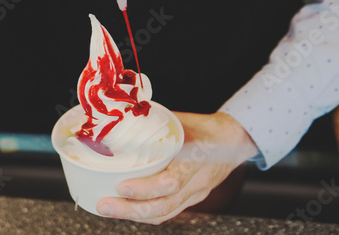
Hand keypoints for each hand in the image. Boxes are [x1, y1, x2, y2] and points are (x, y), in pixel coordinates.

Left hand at [96, 111, 258, 224]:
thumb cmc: (206, 128)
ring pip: (165, 213)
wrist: (234, 139)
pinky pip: (169, 212)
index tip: (121, 186)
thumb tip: (122, 121)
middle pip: (164, 206)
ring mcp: (196, 194)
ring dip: (134, 215)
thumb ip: (155, 125)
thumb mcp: (181, 122)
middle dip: (130, 210)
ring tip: (109, 209)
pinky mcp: (192, 199)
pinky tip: (127, 209)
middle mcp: (197, 182)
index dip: (145, 188)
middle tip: (104, 205)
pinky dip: (146, 213)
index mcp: (196, 160)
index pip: (171, 182)